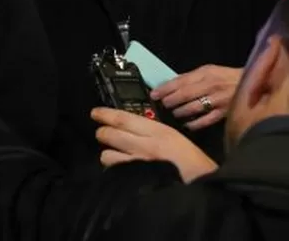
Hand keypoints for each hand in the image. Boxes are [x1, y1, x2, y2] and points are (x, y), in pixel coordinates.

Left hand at [92, 107, 217, 182]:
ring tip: (116, 156)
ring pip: (107, 155)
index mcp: (159, 132)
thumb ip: (155, 134)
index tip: (95, 112)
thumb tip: (134, 129)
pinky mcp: (134, 181)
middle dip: (102, 133)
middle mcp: (145, 146)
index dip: (105, 114)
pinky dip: (115, 171)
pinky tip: (122, 172)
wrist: (206, 189)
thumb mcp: (178, 141)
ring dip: (108, 154)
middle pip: (110, 134)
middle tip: (103, 133)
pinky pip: (114, 172)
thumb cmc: (197, 166)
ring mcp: (137, 165)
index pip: (123, 119)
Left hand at [149, 64, 240, 129]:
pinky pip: (205, 120)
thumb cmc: (227, 77)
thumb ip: (191, 77)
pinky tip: (187, 124)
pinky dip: (194, 123)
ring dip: (180, 112)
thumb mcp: (209, 71)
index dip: (165, 88)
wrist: (254, 84)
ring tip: (174, 113)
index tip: (154, 94)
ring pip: (193, 108)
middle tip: (162, 105)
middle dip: (170, 101)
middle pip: (184, 95)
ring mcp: (218, 100)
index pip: (180, 81)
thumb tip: (171, 84)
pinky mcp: (224, 113)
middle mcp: (211, 86)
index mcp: (205, 73)